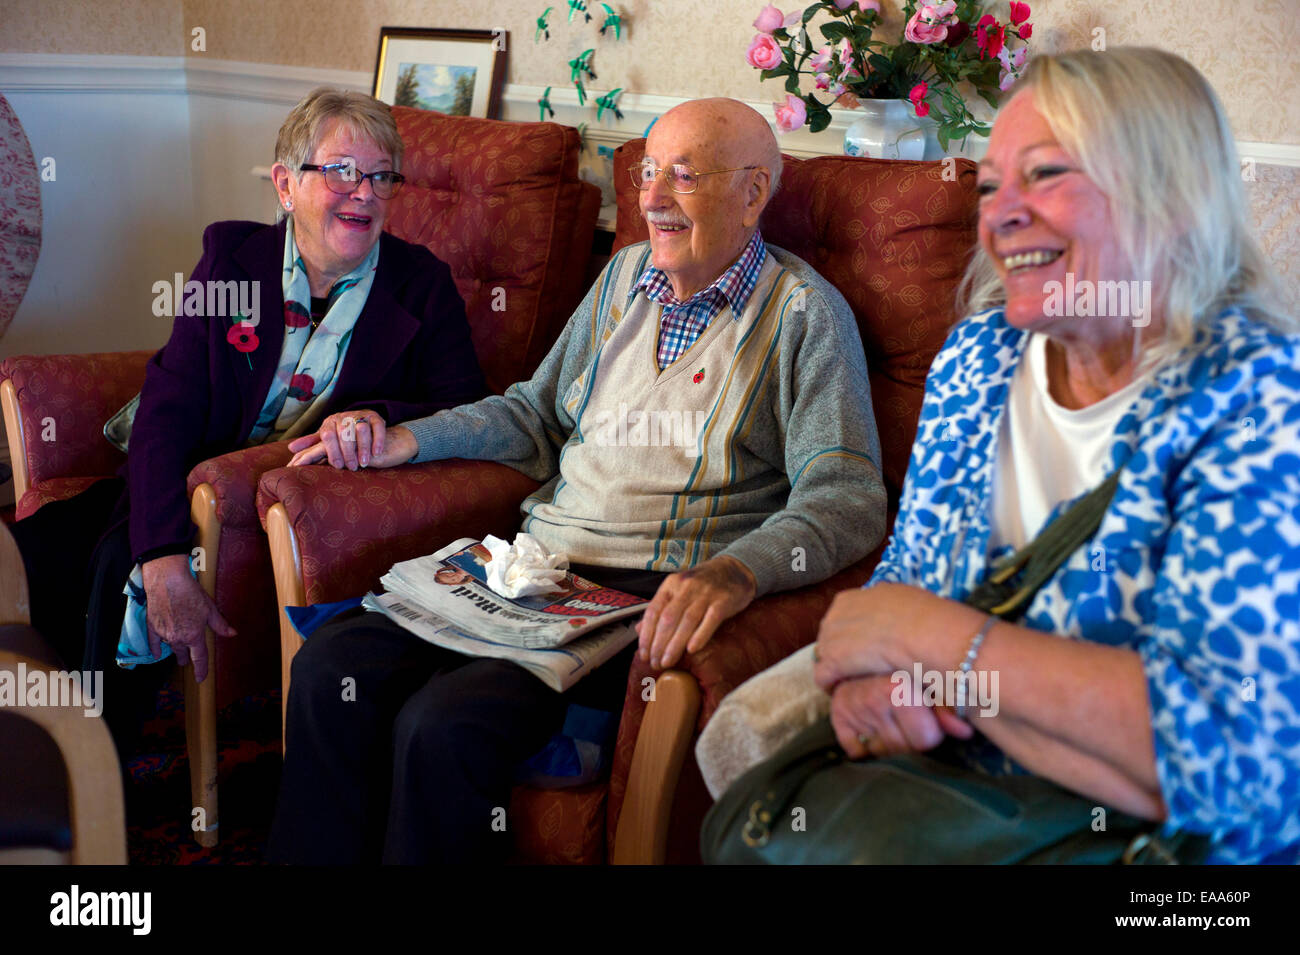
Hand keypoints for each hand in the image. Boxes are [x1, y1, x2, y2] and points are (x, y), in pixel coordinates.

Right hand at [141, 554, 235, 682]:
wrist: (167, 582)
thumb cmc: (191, 593)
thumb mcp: (210, 609)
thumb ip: (220, 624)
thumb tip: (232, 634)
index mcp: (194, 636)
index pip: (199, 658)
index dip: (201, 670)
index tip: (200, 678)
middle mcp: (178, 638)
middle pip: (183, 654)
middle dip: (185, 659)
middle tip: (186, 662)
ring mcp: (164, 634)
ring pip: (171, 647)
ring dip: (175, 651)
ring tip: (177, 654)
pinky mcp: (152, 627)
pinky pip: (154, 643)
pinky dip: (156, 649)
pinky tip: (156, 654)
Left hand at [288, 414, 415, 469]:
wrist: (373, 431)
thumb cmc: (347, 440)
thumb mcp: (329, 441)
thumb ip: (312, 444)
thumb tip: (290, 448)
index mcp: (330, 422)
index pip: (326, 436)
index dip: (331, 451)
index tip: (337, 466)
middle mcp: (344, 416)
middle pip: (342, 433)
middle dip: (347, 452)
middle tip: (350, 467)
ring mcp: (361, 415)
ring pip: (359, 430)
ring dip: (362, 448)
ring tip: (363, 463)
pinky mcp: (376, 417)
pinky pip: (377, 427)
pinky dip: (377, 440)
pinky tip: (376, 453)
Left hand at [636, 555, 756, 669]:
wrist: (735, 569)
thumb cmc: (703, 585)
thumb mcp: (678, 591)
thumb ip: (661, 609)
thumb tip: (639, 631)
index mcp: (671, 584)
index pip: (653, 611)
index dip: (647, 635)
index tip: (644, 654)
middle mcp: (686, 586)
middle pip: (668, 618)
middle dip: (659, 644)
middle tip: (655, 663)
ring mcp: (706, 593)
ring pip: (687, 621)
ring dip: (675, 645)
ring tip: (668, 662)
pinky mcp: (724, 600)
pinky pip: (710, 620)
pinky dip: (700, 635)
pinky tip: (692, 650)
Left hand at [813, 582, 938, 692]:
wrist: (923, 634)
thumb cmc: (922, 617)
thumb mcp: (901, 597)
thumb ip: (886, 603)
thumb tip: (889, 605)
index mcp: (850, 599)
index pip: (840, 619)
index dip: (851, 635)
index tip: (864, 647)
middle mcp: (835, 615)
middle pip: (830, 637)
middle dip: (841, 651)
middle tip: (859, 667)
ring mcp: (831, 638)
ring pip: (825, 656)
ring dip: (837, 669)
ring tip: (853, 682)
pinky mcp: (832, 662)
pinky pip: (823, 677)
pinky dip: (832, 686)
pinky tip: (846, 693)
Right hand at [829, 674, 972, 759]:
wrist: (869, 647)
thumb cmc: (909, 666)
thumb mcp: (932, 682)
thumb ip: (948, 709)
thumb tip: (964, 732)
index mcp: (901, 688)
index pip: (924, 741)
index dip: (930, 732)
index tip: (927, 716)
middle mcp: (873, 697)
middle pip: (902, 748)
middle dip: (908, 738)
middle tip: (909, 717)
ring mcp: (853, 707)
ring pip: (881, 751)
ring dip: (888, 740)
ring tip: (892, 718)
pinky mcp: (838, 715)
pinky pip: (855, 750)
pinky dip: (863, 746)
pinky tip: (872, 727)